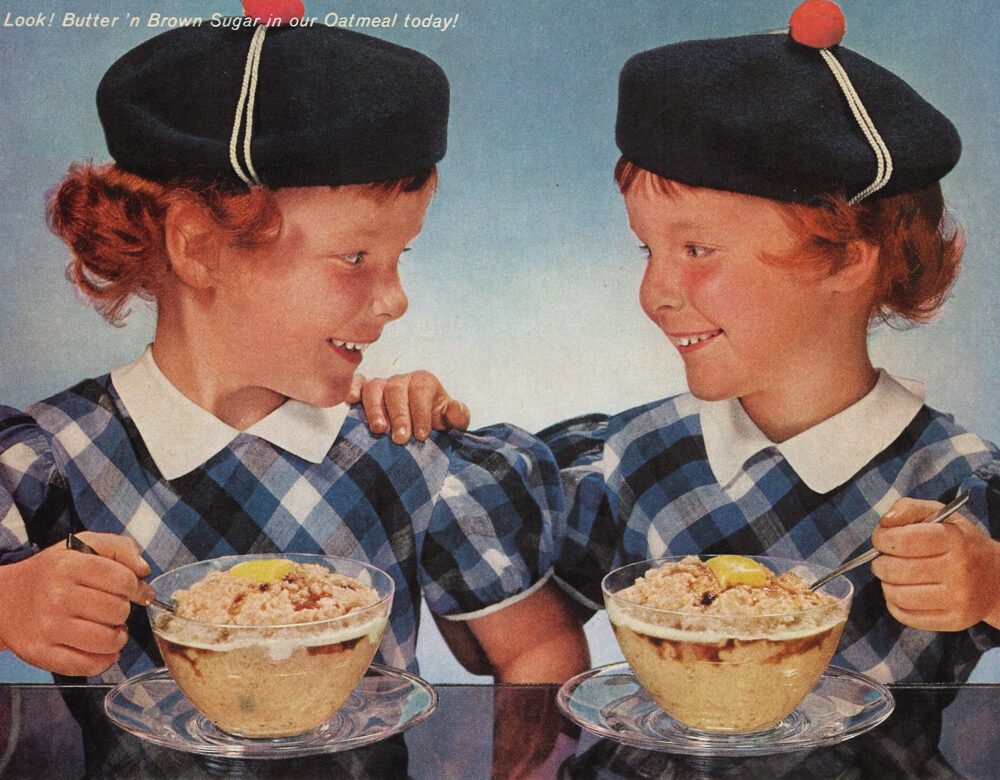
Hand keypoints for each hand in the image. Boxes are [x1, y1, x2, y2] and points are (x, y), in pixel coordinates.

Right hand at [0, 532, 155, 675]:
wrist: (4, 598)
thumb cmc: (51, 572)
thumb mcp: (83, 545)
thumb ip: (120, 548)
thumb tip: (144, 570)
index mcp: (68, 566)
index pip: (123, 579)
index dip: (138, 588)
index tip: (139, 592)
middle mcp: (57, 596)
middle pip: (117, 610)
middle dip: (124, 611)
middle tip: (115, 609)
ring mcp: (48, 627)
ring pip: (106, 640)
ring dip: (118, 637)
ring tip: (113, 630)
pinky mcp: (40, 653)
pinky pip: (86, 665)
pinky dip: (103, 661)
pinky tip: (103, 650)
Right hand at [356, 371, 469, 443]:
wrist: (419, 427)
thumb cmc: (434, 422)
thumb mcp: (451, 421)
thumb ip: (458, 416)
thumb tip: (454, 410)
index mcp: (423, 382)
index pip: (421, 390)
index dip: (421, 412)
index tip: (422, 436)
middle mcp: (401, 380)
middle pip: (396, 389)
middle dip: (399, 415)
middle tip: (401, 439)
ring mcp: (381, 385)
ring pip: (374, 387)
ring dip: (375, 408)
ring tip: (379, 429)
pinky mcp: (363, 392)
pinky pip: (355, 384)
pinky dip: (351, 388)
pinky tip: (350, 400)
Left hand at [871, 497, 999, 630]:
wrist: (996, 579)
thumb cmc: (960, 543)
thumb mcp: (942, 515)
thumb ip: (909, 508)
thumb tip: (885, 522)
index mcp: (955, 540)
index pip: (901, 540)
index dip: (881, 539)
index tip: (880, 539)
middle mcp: (960, 571)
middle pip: (895, 570)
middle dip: (879, 563)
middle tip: (881, 559)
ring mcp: (959, 599)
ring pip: (898, 595)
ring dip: (885, 584)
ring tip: (890, 576)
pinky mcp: (956, 621)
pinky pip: (908, 616)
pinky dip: (894, 604)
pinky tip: (899, 593)